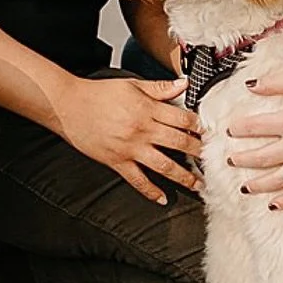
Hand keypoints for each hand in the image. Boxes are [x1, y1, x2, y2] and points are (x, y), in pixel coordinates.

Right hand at [57, 76, 201, 205]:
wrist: (70, 106)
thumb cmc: (100, 93)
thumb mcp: (132, 85)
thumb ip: (160, 88)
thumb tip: (184, 84)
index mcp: (147, 109)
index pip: (182, 119)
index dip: (198, 126)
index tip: (209, 133)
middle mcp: (143, 130)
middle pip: (179, 143)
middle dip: (198, 153)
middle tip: (212, 161)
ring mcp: (130, 148)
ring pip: (164, 166)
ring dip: (184, 177)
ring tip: (198, 185)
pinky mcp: (117, 162)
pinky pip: (138, 180)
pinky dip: (151, 191)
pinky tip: (163, 198)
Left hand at [225, 72, 282, 209]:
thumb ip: (278, 82)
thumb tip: (252, 85)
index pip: (255, 127)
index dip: (239, 129)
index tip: (230, 130)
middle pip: (261, 157)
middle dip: (242, 160)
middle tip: (230, 160)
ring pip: (278, 179)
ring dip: (258, 184)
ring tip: (244, 188)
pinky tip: (275, 205)